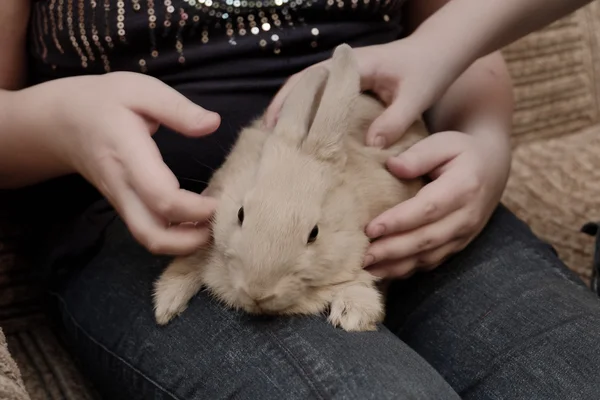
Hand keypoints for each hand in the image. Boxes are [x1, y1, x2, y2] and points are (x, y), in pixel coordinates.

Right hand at [26, 72, 220, 254]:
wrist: (61, 121)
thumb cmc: (105, 102)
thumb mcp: (142, 90)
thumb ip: (178, 109)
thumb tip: (213, 124)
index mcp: (128, 155)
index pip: (162, 198)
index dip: (195, 209)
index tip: (221, 199)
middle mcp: (123, 186)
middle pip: (153, 235)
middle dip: (191, 241)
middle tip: (221, 221)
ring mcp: (121, 201)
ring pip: (149, 239)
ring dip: (184, 242)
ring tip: (211, 222)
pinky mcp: (124, 206)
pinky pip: (148, 231)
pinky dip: (174, 235)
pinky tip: (196, 217)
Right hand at [264, 36, 459, 146]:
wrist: (440, 51)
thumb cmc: (429, 70)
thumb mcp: (415, 98)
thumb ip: (394, 121)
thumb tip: (368, 147)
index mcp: (354, 65)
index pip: (311, 81)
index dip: (290, 103)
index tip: (275, 127)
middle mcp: (343, 64)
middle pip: (301, 82)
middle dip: (281, 106)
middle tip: (267, 138)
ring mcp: (345, 71)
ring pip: (308, 87)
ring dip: (291, 107)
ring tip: (277, 136)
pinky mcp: (350, 80)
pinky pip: (321, 92)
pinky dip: (307, 107)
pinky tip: (302, 128)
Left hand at [362, 130, 510, 278]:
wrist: (491, 167)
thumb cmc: (459, 151)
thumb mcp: (442, 143)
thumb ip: (418, 154)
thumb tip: (392, 166)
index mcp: (464, 187)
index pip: (428, 208)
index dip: (399, 221)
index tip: (370, 228)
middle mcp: (467, 217)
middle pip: (426, 239)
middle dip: (392, 250)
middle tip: (361, 255)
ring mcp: (464, 235)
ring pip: (428, 257)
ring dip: (395, 265)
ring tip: (365, 267)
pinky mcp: (457, 246)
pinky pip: (430, 263)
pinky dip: (405, 270)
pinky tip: (381, 271)